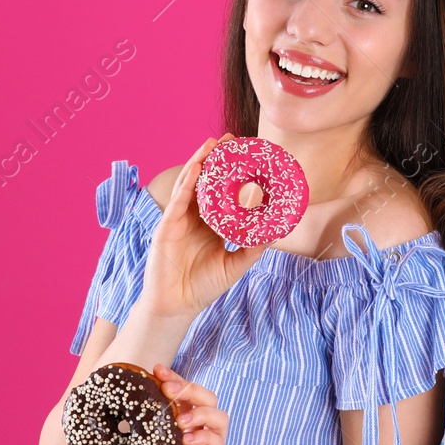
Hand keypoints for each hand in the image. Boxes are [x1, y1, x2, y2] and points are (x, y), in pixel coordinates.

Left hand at [133, 364, 228, 444]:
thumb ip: (131, 441)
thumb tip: (105, 425)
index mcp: (184, 425)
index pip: (186, 393)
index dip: (175, 379)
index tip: (157, 370)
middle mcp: (200, 431)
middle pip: (208, 398)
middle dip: (190, 388)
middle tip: (169, 389)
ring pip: (220, 417)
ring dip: (201, 413)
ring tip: (180, 420)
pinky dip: (205, 438)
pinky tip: (188, 440)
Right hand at [138, 135, 266, 322]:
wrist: (177, 306)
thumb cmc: (204, 286)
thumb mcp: (235, 264)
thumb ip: (253, 247)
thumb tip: (278, 231)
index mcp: (210, 223)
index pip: (221, 192)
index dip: (231, 173)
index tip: (247, 155)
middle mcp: (193, 217)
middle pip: (204, 181)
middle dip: (215, 158)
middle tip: (231, 138)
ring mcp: (178, 219)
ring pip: (189, 183)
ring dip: (200, 161)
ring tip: (212, 142)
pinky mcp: (167, 226)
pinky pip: (178, 199)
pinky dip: (187, 181)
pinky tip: (197, 165)